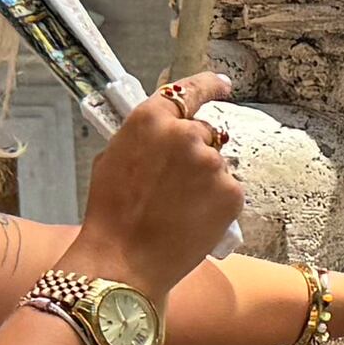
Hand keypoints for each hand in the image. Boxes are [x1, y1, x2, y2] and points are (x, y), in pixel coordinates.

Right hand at [74, 72, 241, 292]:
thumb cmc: (112, 214)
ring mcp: (213, 165)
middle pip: (204, 132)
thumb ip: (145, 136)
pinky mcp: (232, 194)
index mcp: (152, 120)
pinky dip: (216, 202)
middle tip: (173, 184)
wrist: (125, 259)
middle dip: (194, 151)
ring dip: (204, 179)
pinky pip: (228, 190)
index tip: (223, 85)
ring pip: (217, 164)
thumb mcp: (114, 158)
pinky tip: (192, 219)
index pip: (188, 90)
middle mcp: (187, 135)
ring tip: (177, 208)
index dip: (208, 85)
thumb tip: (163, 132)